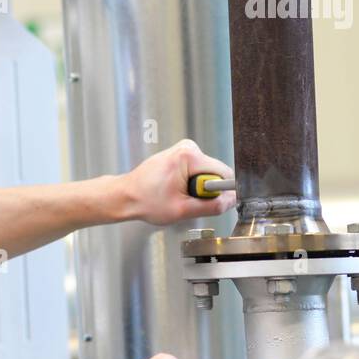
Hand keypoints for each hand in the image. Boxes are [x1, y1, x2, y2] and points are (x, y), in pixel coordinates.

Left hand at [119, 139, 235, 225]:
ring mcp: (183, 150)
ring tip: (177, 195)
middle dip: (205, 191)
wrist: (126, 196)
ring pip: (207, 174)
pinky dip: (190, 183)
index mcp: (189, 156)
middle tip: (185, 200)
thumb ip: (212, 206)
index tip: (204, 201)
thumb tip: (232, 200)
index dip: (219, 192)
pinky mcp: (181, 155)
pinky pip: (198, 171)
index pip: (224, 173)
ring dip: (197, 188)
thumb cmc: (146, 201)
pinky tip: (174, 189)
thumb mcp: (183, 210)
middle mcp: (187, 148)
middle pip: (215, 173)